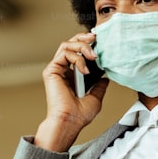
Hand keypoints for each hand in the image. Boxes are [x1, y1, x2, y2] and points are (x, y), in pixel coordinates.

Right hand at [35, 32, 109, 151]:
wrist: (71, 121)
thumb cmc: (80, 115)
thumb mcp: (96, 97)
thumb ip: (99, 85)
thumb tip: (105, 78)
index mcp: (72, 75)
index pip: (78, 52)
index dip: (88, 45)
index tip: (101, 44)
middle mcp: (63, 70)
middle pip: (70, 44)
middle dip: (84, 37)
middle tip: (96, 37)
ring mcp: (57, 69)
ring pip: (67, 45)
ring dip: (82, 46)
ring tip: (93, 56)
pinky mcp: (52, 70)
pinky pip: (65, 54)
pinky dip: (78, 58)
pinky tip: (85, 70)